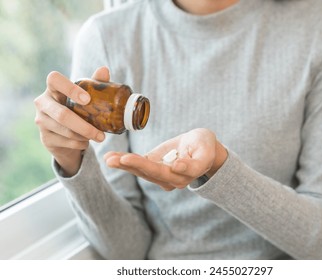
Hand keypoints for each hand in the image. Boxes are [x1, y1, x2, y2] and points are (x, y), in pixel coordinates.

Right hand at [34, 67, 108, 175]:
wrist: (63, 134)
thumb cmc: (76, 108)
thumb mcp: (85, 96)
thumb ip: (94, 84)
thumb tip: (104, 70)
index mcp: (52, 89)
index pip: (54, 80)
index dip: (70, 88)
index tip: (88, 99)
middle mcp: (42, 103)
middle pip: (62, 115)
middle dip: (84, 126)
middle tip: (102, 134)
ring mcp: (41, 121)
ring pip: (65, 131)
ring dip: (85, 136)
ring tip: (99, 137)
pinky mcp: (45, 138)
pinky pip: (66, 142)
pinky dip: (80, 144)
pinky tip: (86, 142)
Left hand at [104, 128, 227, 190]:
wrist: (201, 146)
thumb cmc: (205, 146)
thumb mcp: (206, 151)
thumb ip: (195, 164)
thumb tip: (176, 168)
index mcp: (183, 176)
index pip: (162, 171)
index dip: (146, 166)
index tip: (130, 158)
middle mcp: (170, 179)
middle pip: (147, 173)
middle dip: (129, 165)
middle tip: (113, 159)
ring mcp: (160, 174)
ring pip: (140, 171)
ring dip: (123, 164)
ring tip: (108, 158)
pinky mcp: (153, 166)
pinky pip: (138, 165)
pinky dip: (124, 161)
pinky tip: (111, 157)